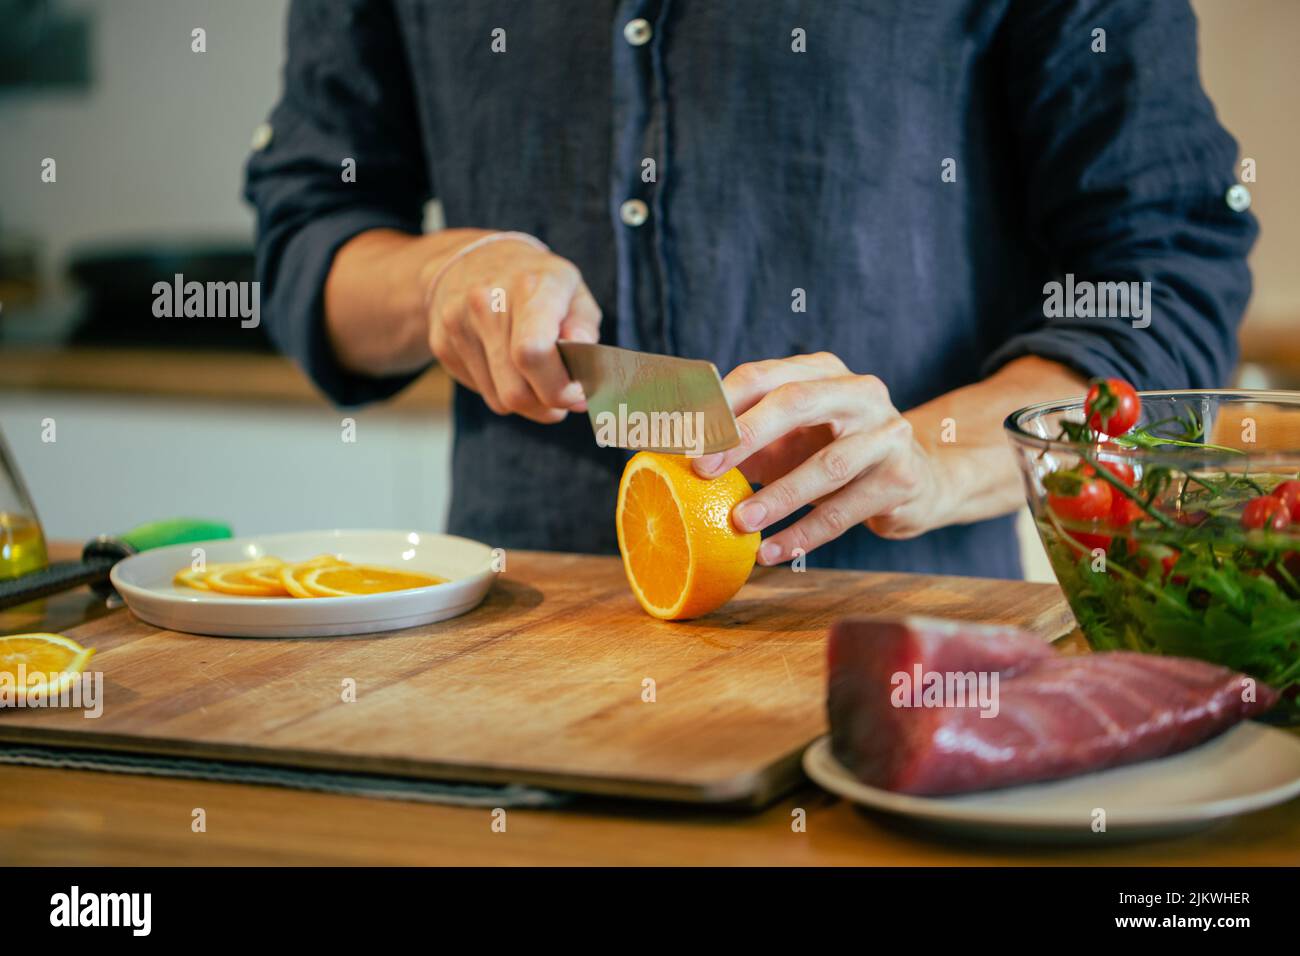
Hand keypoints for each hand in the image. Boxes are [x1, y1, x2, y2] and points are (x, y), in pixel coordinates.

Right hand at [424, 236, 601, 422]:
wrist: (470, 258)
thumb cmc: (534, 281)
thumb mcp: (572, 290)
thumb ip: (584, 330)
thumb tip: (586, 371)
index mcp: (531, 285)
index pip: (534, 353)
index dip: (559, 388)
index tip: (576, 394)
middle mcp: (488, 301)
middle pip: (517, 391)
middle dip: (547, 406)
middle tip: (561, 397)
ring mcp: (458, 323)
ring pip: (500, 400)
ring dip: (526, 402)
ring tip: (536, 376)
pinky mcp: (441, 343)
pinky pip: (481, 392)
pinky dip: (501, 389)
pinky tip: (507, 362)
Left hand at [692, 352, 946, 565]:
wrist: (916, 477)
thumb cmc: (830, 451)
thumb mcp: (786, 434)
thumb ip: (740, 432)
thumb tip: (668, 446)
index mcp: (822, 370)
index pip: (762, 375)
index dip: (720, 404)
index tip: (683, 437)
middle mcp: (859, 391)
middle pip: (796, 401)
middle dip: (744, 435)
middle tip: (702, 469)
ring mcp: (886, 434)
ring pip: (827, 465)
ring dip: (778, 496)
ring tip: (738, 521)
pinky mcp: (900, 478)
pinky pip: (844, 511)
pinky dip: (803, 535)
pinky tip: (770, 553)